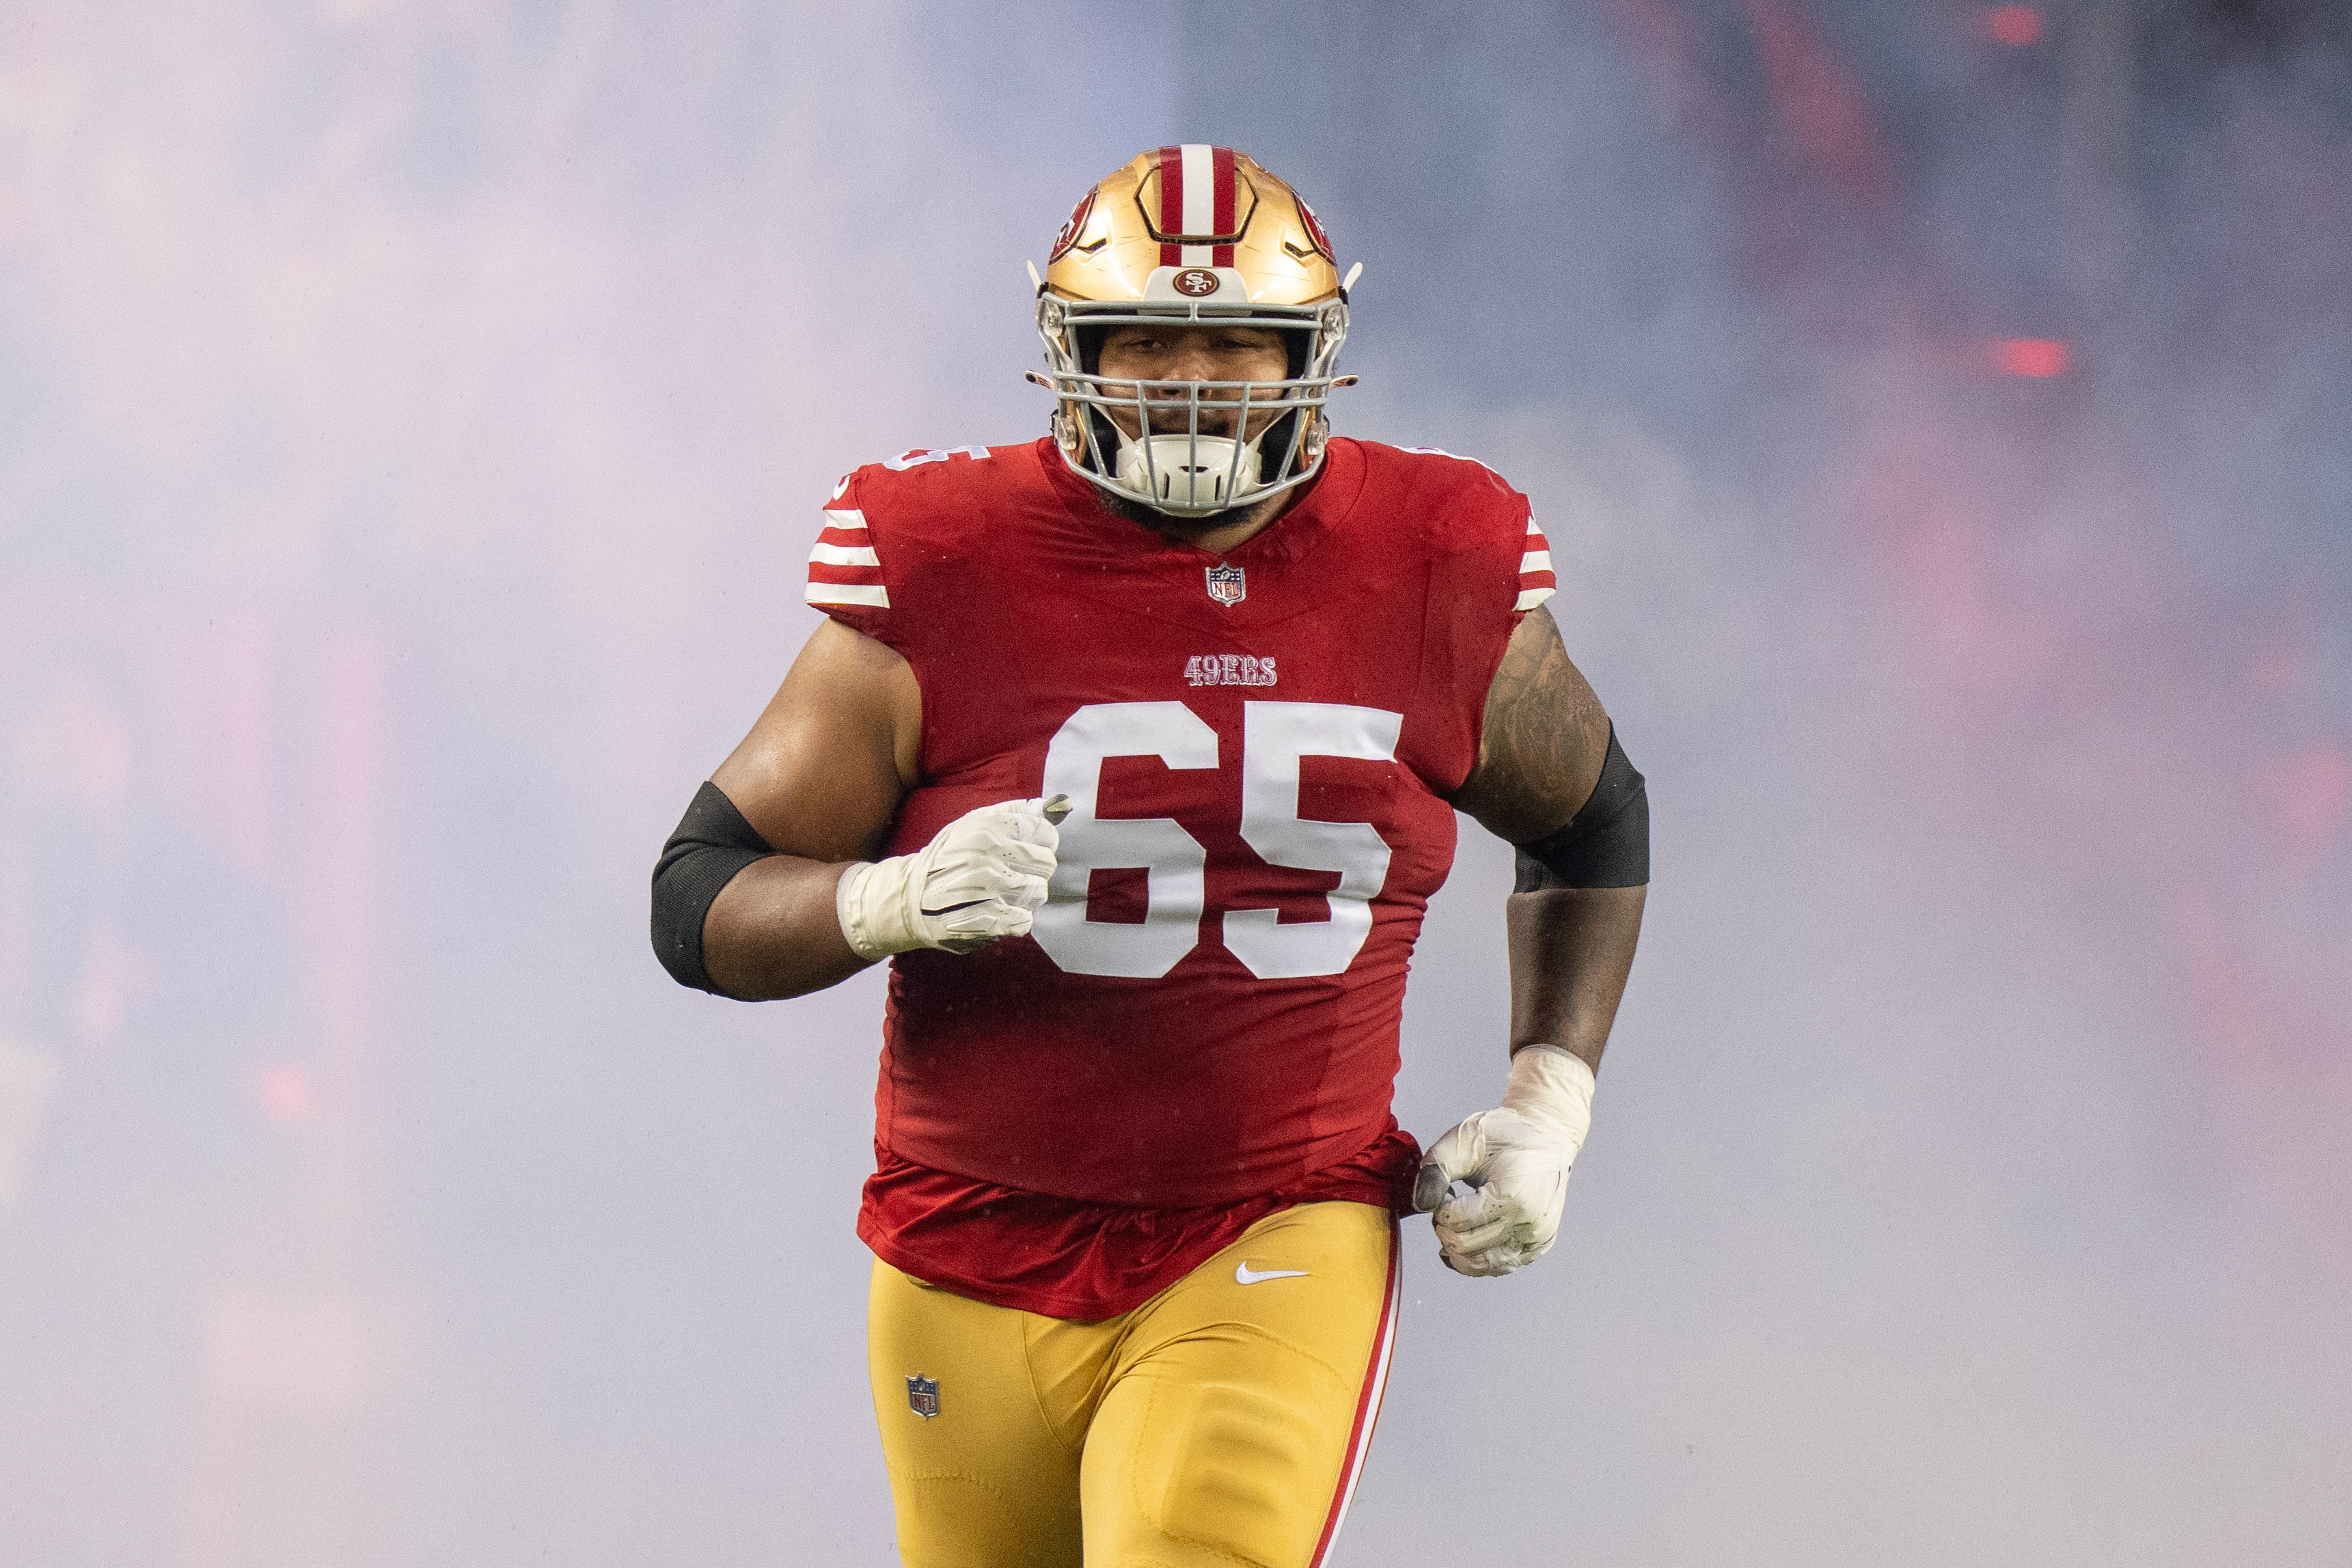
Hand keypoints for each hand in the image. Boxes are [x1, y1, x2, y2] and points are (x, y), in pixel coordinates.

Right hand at [836, 796, 1064, 958]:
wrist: (910, 897)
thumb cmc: (948, 858)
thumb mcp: (973, 824)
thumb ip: (1013, 813)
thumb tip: (1053, 805)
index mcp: (987, 829)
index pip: (1044, 833)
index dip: (1044, 843)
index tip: (1032, 850)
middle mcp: (987, 856)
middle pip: (1047, 864)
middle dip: (1036, 870)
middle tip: (1016, 874)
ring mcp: (985, 890)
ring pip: (1038, 892)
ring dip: (1027, 896)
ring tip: (1005, 894)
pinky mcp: (984, 921)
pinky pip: (1024, 920)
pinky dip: (1019, 919)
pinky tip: (1004, 913)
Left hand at [1413, 1046, 1594, 1276]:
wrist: (1547, 1137)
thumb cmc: (1503, 1135)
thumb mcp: (1462, 1140)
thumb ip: (1435, 1169)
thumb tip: (1421, 1206)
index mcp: (1513, 1196)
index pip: (1456, 1222)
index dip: (1440, 1208)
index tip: (1447, 1190)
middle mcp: (1530, 1224)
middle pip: (1465, 1247)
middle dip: (1445, 1228)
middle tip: (1449, 1203)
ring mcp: (1538, 1239)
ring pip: (1482, 1265)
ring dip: (1459, 1246)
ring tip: (1460, 1218)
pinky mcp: (1539, 1246)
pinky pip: (1500, 1266)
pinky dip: (1478, 1256)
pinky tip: (1471, 1234)